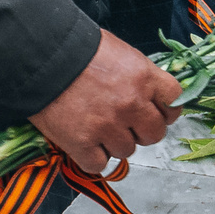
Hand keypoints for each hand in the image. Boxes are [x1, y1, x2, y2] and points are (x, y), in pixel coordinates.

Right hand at [29, 29, 178, 172]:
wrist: (39, 56)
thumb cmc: (78, 49)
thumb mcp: (120, 52)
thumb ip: (139, 76)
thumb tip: (151, 95)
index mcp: (144, 78)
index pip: (174, 102)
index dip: (166, 109)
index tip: (155, 111)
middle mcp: (131, 105)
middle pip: (155, 134)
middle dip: (141, 129)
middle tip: (124, 122)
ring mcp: (107, 127)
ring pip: (127, 151)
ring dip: (114, 143)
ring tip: (97, 126)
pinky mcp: (82, 144)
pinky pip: (99, 164)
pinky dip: (92, 157)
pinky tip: (84, 142)